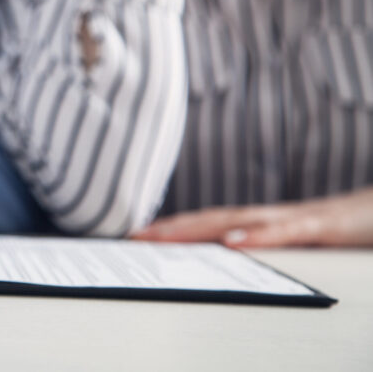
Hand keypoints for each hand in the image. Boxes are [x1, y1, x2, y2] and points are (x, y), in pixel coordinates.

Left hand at [133, 188, 372, 247]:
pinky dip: (258, 236)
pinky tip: (233, 243)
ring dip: (200, 228)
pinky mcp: (322, 226)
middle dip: (172, 228)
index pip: (209, 224)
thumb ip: (264, 246)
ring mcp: (294, 218)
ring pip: (239, 220)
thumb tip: (226, 258)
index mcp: (261, 222)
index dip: (173, 228)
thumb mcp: (296, 242)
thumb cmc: (340, 230)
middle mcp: (269, 216)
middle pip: (212, 219)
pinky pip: (286, 231)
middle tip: (135, 236)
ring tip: (165, 236)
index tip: (137, 236)